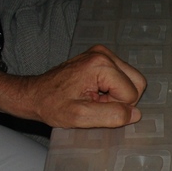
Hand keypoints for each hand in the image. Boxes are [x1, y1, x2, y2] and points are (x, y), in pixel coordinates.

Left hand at [0, 45, 146, 128]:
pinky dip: (113, 89)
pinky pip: (123, 77)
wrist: (34, 94)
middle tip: (96, 103)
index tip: (93, 106)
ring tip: (93, 97)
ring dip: (117, 95)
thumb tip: (136, 114)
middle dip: (121, 99)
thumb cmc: (52, 105)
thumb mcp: (80, 117)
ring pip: (133, 81)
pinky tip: (94, 91)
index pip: (132, 94)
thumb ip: (111, 116)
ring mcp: (103, 53)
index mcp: (101, 64)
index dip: (116, 107)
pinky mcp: (101, 57)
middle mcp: (105, 54)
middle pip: (137, 83)